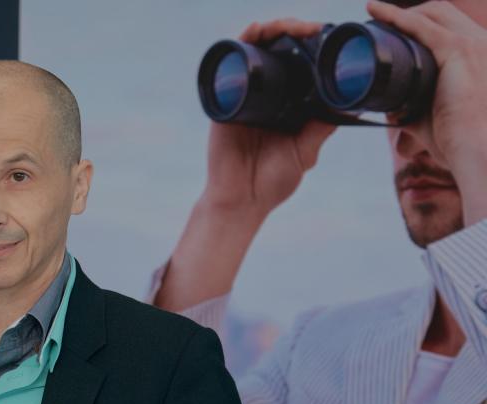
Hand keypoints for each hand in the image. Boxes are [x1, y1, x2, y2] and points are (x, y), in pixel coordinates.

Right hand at [203, 19, 336, 224]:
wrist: (240, 200)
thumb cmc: (272, 183)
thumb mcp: (306, 151)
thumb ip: (323, 126)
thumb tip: (354, 101)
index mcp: (288, 104)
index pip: (299, 63)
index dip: (312, 44)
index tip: (329, 34)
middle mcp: (266, 95)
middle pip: (279, 50)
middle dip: (295, 29)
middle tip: (314, 27)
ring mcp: (245, 95)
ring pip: (257, 51)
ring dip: (273, 29)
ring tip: (292, 26)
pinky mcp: (225, 101)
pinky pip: (231, 65)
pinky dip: (242, 43)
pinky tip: (256, 30)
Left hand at [367, 1, 486, 184]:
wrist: (477, 152)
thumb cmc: (459, 143)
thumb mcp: (435, 118)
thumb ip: (414, 109)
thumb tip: (389, 110)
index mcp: (483, 58)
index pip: (452, 29)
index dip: (424, 27)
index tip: (397, 32)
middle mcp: (484, 45)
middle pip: (444, 14)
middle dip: (412, 15)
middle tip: (381, 24)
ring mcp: (475, 44)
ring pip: (434, 13)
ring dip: (402, 13)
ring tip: (374, 15)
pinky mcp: (459, 50)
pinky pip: (421, 25)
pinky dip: (395, 15)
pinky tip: (374, 10)